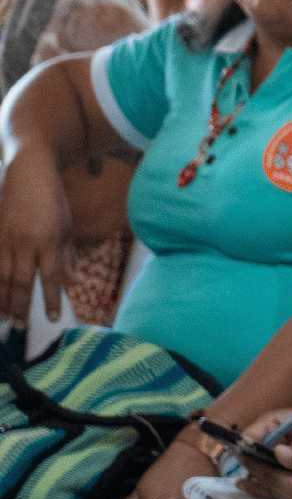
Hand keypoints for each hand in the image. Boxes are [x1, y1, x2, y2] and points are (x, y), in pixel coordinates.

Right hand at [0, 146, 75, 323]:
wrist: (29, 171)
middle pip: (22, 282)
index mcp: (50, 240)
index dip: (53, 300)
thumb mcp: (67, 227)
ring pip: (2, 276)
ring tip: (4, 319)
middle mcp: (26, 241)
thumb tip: (77, 283)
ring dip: (2, 301)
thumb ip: (69, 256)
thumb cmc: (53, 201)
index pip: (52, 277)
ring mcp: (6, 238)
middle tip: (21, 327)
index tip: (54, 319)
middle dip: (22, 307)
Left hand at [242, 444, 291, 498]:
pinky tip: (282, 490)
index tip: (242, 454)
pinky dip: (281, 494)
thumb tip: (278, 452)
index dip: (256, 465)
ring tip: (250, 484)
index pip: (272, 477)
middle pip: (272, 492)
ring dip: (266, 489)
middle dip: (255, 482)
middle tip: (236, 477)